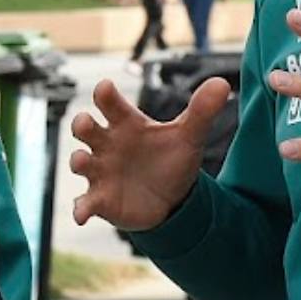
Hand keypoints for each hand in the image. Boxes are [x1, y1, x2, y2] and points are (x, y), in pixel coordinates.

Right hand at [70, 76, 232, 229]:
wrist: (172, 199)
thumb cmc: (172, 159)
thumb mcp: (189, 136)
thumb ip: (201, 111)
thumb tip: (222, 84)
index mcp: (127, 124)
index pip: (111, 103)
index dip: (105, 95)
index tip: (104, 88)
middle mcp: (108, 144)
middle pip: (86, 128)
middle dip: (82, 124)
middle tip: (85, 123)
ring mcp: (101, 171)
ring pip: (80, 162)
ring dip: (78, 161)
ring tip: (82, 161)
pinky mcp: (101, 199)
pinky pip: (85, 203)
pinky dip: (81, 208)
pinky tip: (81, 214)